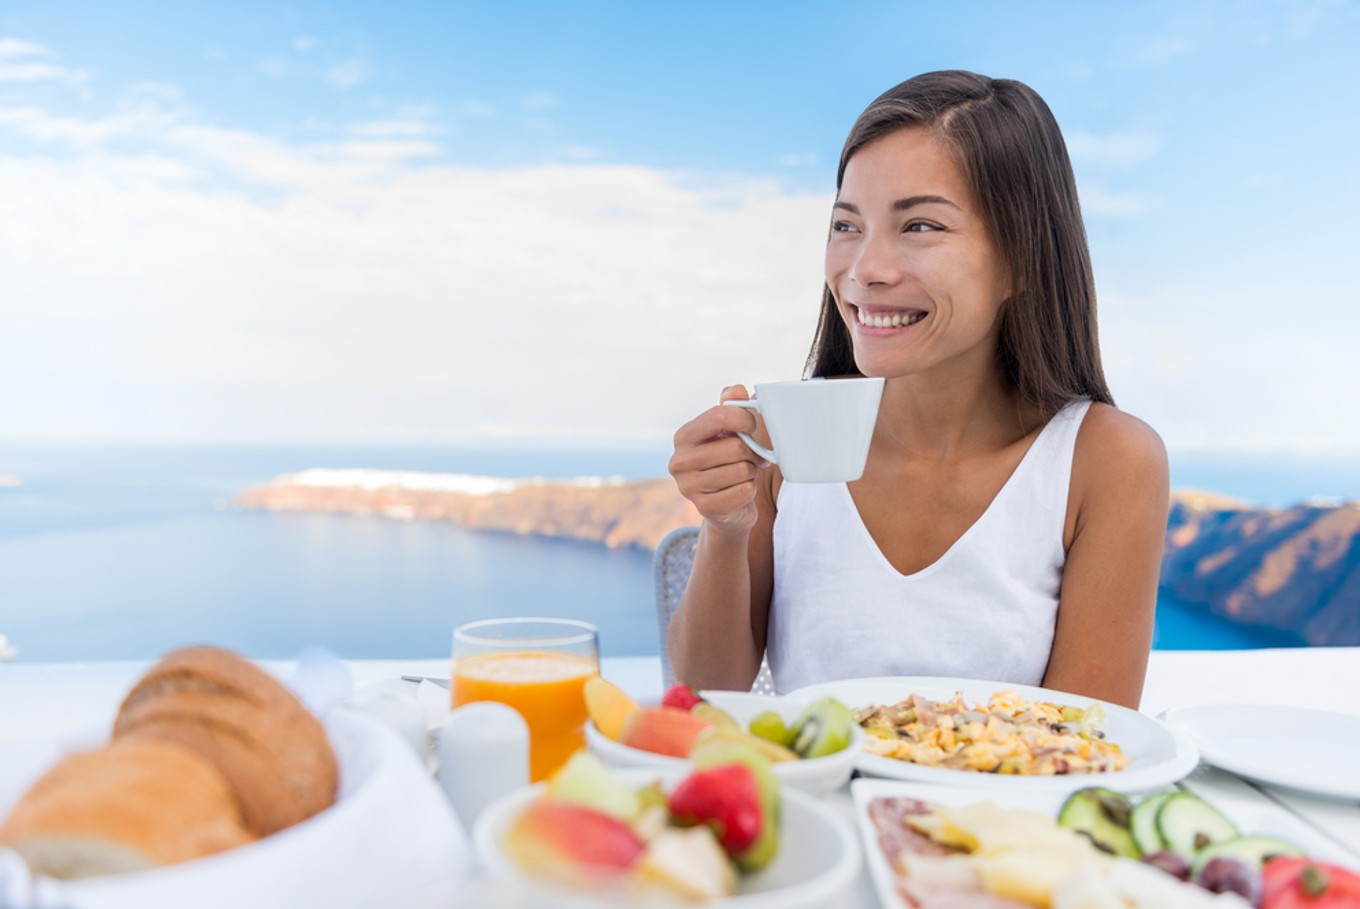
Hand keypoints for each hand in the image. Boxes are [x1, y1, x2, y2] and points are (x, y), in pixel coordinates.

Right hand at [668, 385, 768, 536]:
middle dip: (752, 452)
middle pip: (736, 447)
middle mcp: (679, 461)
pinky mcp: (704, 508)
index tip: (752, 427)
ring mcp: (688, 487)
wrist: (725, 507)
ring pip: (742, 470)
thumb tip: (736, 389)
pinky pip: (744, 491)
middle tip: (753, 457)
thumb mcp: (727, 431)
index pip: (720, 415)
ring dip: (751, 472)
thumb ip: (731, 407)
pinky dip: (750, 490)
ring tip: (744, 474)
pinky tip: (740, 490)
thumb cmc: (727, 461)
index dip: (746, 419)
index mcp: (684, 436)